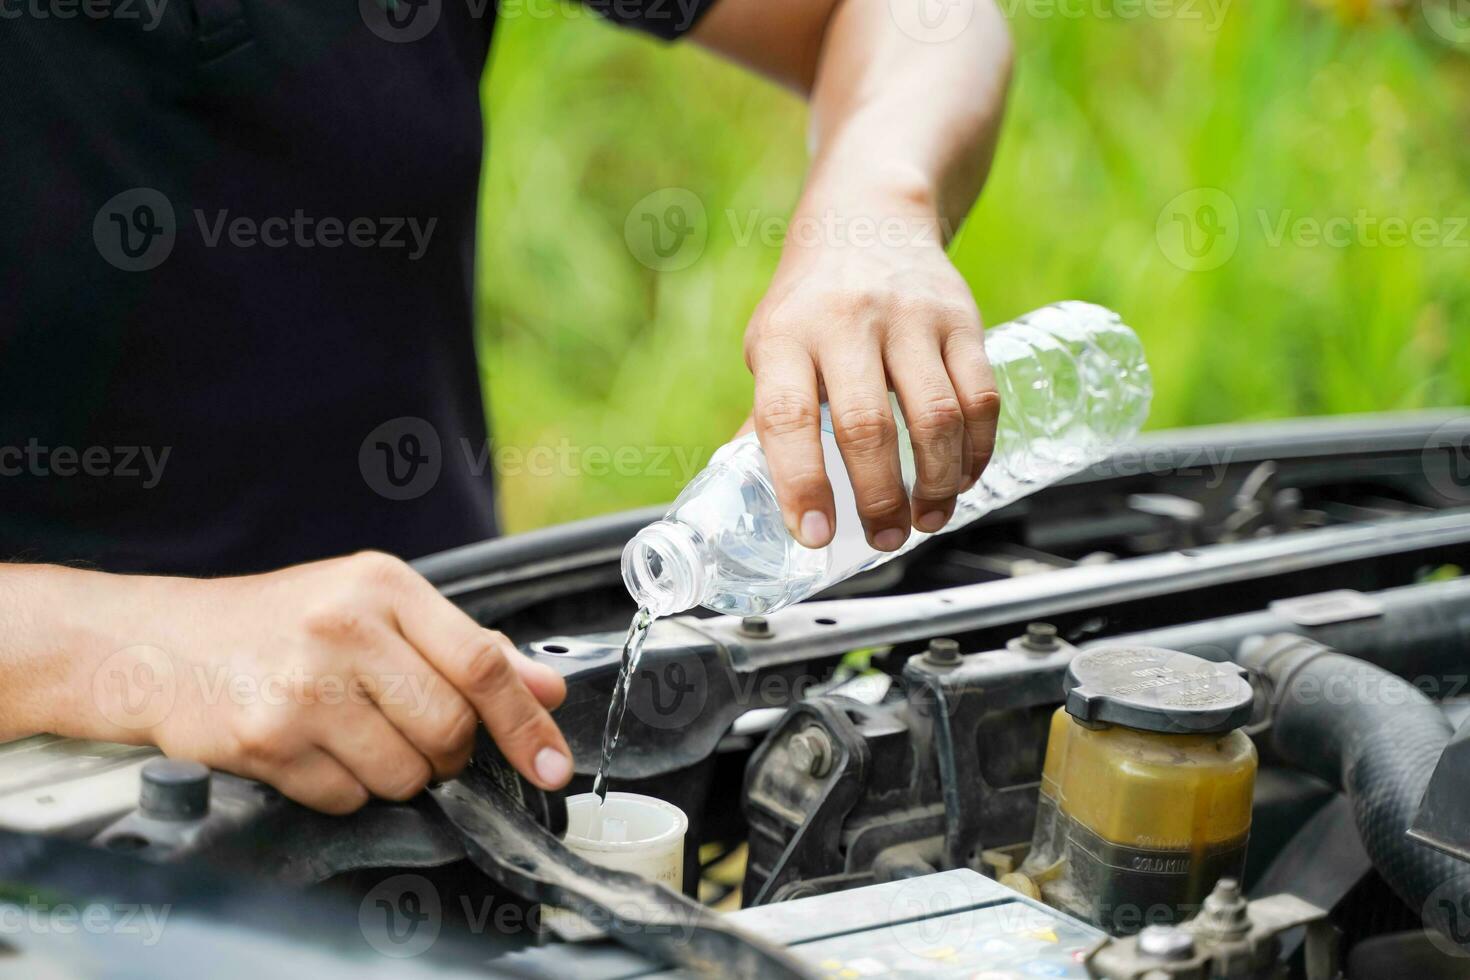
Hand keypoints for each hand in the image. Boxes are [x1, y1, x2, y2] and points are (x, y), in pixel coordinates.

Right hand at [72, 552, 571, 813]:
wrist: (160, 643)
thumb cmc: (281, 621)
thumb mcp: (377, 607)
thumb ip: (466, 646)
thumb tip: (547, 688)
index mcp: (382, 585)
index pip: (482, 662)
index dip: (526, 723)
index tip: (552, 764)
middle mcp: (343, 630)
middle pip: (450, 729)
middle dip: (447, 752)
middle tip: (417, 734)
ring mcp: (302, 687)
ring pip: (404, 775)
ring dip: (394, 773)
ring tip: (352, 732)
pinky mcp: (265, 740)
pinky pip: (347, 799)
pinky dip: (343, 789)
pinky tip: (312, 748)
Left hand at [743, 196, 999, 551]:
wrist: (870, 214)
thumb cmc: (811, 301)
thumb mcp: (771, 346)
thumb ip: (769, 419)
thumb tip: (746, 498)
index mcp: (786, 337)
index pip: (787, 416)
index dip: (801, 482)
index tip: (813, 533)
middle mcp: (846, 322)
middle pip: (867, 426)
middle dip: (879, 498)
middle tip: (884, 539)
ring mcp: (909, 317)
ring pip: (934, 417)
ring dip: (936, 484)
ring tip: (928, 519)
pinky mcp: (961, 318)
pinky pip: (980, 397)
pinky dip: (976, 451)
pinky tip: (962, 478)